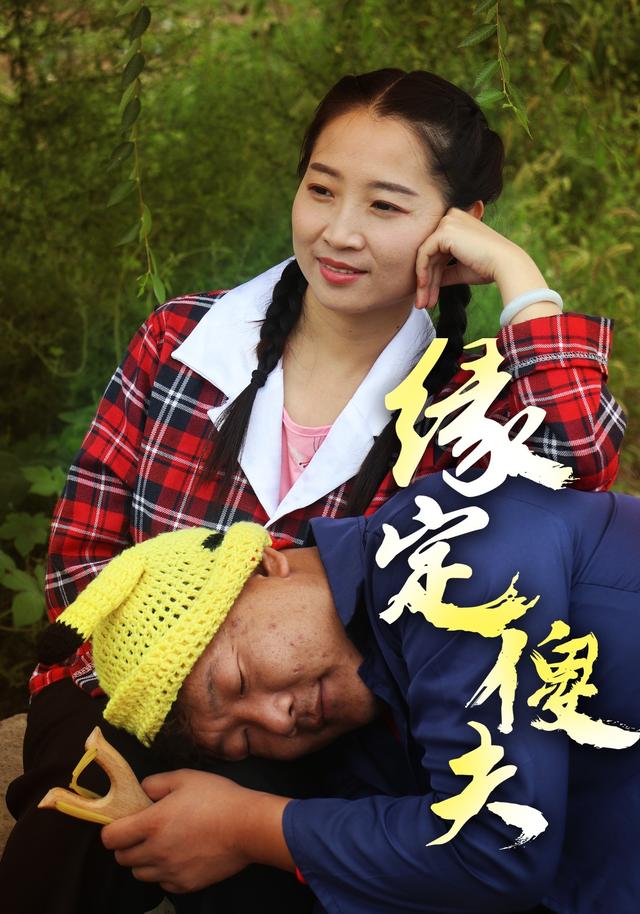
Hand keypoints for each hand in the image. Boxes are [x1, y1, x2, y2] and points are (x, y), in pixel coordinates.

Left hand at [102, 769, 255, 892]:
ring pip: (140, 873)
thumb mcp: (185, 777)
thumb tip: (142, 791)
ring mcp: (170, 872)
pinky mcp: (185, 885)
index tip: (124, 822)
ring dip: (144, 860)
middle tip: (145, 831)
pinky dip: (165, 872)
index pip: (110, 838)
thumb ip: (156, 783)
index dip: (113, 829)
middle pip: (122, 858)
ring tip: (163, 844)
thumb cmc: (217, 797)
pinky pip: (163, 883)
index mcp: (151, 824)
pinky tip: (180, 856)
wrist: (248, 826)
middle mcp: (156, 852)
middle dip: (128, 844)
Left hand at [414, 207, 547, 312]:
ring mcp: (447, 222)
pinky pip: (424, 254)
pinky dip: (422, 273)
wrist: (505, 264)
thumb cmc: (488, 267)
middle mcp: (451, 217)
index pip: (438, 251)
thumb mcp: (462, 269)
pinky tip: (424, 289)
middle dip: (426, 282)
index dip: (432, 275)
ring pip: (425, 256)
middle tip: (423, 304)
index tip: (429, 297)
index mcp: (458, 223)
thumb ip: (444, 272)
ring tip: (423, 303)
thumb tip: (427, 283)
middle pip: (431, 255)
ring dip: (424, 282)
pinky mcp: (444, 231)